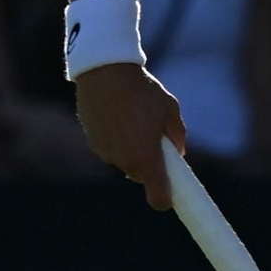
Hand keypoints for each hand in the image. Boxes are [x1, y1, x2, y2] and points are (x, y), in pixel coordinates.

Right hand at [73, 64, 185, 205]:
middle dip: (151, 164)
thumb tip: (178, 152)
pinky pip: (111, 150)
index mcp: (146, 158)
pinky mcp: (93, 143)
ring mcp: (106, 153)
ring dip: (132, 151)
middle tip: (156, 139)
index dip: (166, 198)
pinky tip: (118, 117)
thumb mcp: (169, 108)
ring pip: (125, 162)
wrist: (104, 71)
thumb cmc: (142, 90)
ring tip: (134, 121)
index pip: (158, 198)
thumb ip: (177, 135)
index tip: (172, 191)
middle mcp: (124, 162)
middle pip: (142, 176)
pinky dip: (117, 141)